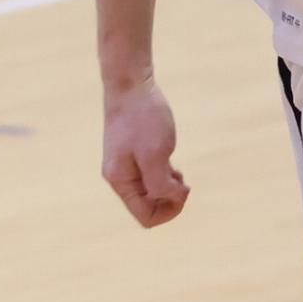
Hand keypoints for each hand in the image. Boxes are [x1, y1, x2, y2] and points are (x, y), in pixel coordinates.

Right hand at [101, 80, 188, 227]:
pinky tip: (171, 160)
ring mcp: (124, 164)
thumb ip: (161, 183)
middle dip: (169, 199)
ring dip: (168, 187)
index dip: (170, 210)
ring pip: (150, 191)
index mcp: (121, 182)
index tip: (183, 189)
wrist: (130, 84)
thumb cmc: (143, 117)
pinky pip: (149, 176)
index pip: (146, 217)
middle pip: (148, 207)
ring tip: (177, 170)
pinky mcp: (131, 151)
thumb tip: (170, 198)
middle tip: (182, 179)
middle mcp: (119, 177)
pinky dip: (164, 174)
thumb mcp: (156, 153)